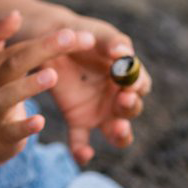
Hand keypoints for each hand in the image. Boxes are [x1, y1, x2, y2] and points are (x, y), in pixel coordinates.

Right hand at [0, 11, 98, 173]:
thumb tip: (15, 12)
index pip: (20, 47)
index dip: (46, 39)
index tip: (73, 30)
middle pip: (15, 62)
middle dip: (43, 49)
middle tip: (70, 36)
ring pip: (9, 94)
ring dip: (30, 85)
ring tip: (52, 76)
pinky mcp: (0, 135)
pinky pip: (12, 130)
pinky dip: (24, 126)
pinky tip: (39, 121)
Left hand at [35, 7, 151, 166]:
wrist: (47, 41)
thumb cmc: (79, 33)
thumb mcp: (95, 33)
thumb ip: (111, 42)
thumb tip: (123, 52)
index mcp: (125, 74)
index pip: (140, 84)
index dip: (138, 85)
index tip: (129, 83)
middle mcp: (116, 96)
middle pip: (131, 109)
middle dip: (130, 108)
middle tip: (122, 101)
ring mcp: (98, 110)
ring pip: (115, 130)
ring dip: (120, 134)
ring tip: (115, 130)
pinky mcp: (77, 119)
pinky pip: (82, 140)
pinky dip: (82, 150)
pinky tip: (82, 155)